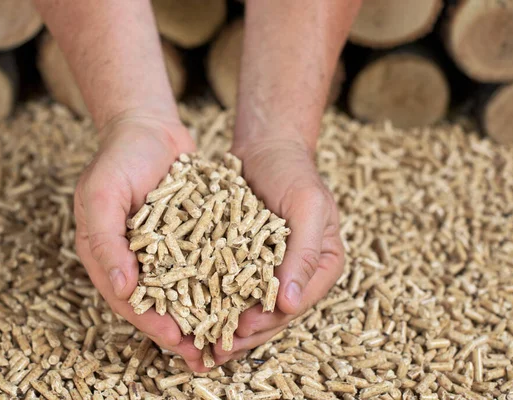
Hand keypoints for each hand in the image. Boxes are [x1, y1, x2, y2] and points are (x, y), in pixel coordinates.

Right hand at [74, 112, 208, 370]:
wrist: (150, 128)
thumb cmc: (119, 158)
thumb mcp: (101, 195)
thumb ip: (105, 241)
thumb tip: (122, 289)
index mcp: (107, 256)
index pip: (128, 299)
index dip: (150, 320)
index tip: (175, 337)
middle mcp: (135, 259)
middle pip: (158, 302)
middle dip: (179, 329)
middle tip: (203, 354)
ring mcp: (164, 250)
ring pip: (184, 291)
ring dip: (201, 315)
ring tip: (223, 339)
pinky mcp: (189, 237)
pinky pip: (203, 265)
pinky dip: (216, 284)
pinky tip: (238, 298)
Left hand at [214, 137, 344, 362]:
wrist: (266, 149)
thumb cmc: (293, 173)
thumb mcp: (308, 207)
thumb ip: (303, 254)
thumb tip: (290, 303)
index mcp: (321, 265)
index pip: (296, 303)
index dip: (268, 320)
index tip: (241, 328)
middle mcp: (297, 273)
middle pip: (271, 313)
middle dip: (243, 334)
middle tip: (214, 351)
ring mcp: (269, 268)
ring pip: (248, 306)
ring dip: (225, 327)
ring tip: (198, 346)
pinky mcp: (243, 260)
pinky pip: (228, 286)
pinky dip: (212, 302)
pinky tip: (191, 315)